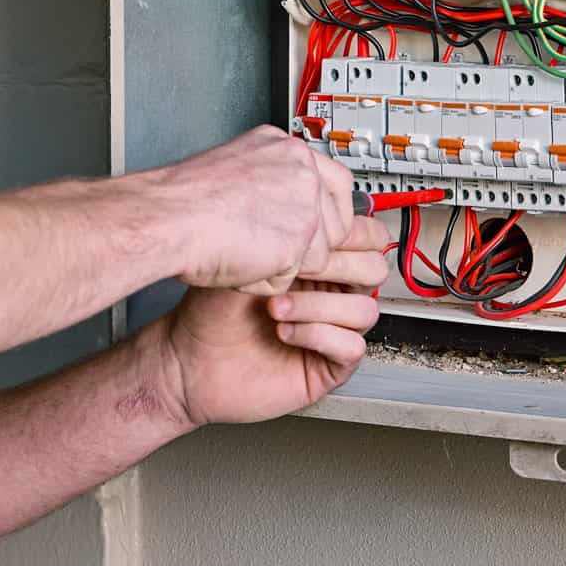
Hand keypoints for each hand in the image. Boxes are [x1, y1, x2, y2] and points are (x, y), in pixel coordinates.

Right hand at [155, 125, 355, 294]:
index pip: (335, 180)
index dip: (324, 211)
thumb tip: (282, 203)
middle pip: (336, 221)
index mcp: (283, 147)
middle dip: (310, 243)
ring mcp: (304, 202)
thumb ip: (268, 182)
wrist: (167, 219)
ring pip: (319, 253)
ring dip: (284, 263)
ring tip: (245, 249)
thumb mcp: (234, 170)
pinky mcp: (299, 239)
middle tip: (268, 245)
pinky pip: (294, 276)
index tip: (314, 225)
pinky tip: (242, 261)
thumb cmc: (182, 202)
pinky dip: (268, 280)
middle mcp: (300, 168)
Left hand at [155, 216, 391, 427]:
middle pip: (374, 270)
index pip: (365, 238)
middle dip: (339, 266)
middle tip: (302, 268)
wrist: (190, 358)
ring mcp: (332, 329)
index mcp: (317, 262)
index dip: (347, 233)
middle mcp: (329, 294)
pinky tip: (284, 330)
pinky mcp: (327, 366)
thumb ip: (285, 229)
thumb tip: (313, 199)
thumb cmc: (212, 308)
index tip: (316, 232)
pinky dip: (318, 334)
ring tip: (276, 307)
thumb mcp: (246, 256)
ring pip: (365, 309)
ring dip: (319, 305)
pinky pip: (351, 347)